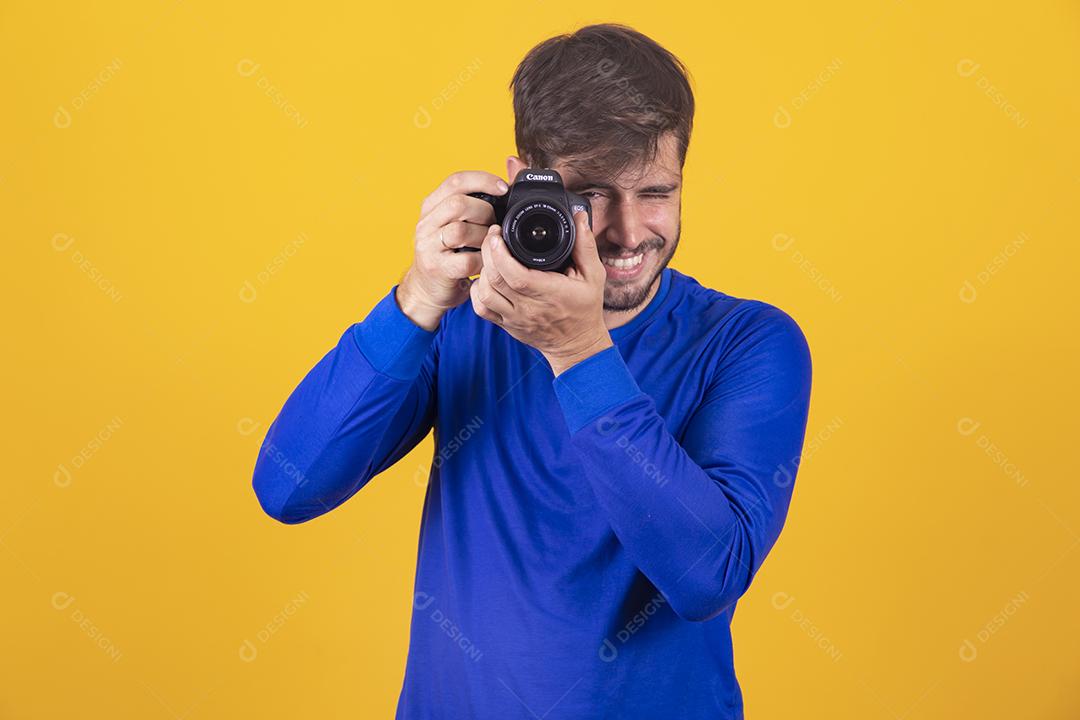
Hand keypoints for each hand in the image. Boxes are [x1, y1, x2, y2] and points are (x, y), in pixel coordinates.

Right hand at [397, 171, 507, 329]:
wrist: (427, 289)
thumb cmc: (450, 254)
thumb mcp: (455, 224)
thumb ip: (473, 205)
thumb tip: (506, 185)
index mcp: (431, 206)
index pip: (455, 181)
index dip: (482, 180)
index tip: (504, 187)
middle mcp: (426, 224)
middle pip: (458, 204)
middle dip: (485, 212)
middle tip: (494, 224)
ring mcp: (428, 247)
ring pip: (460, 231)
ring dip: (484, 237)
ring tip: (489, 244)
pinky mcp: (437, 269)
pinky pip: (467, 260)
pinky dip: (483, 260)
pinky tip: (486, 262)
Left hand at [470, 209, 612, 374]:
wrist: (577, 345)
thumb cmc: (585, 309)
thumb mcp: (593, 276)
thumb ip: (585, 246)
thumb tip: (579, 217)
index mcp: (549, 293)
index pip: (516, 274)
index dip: (500, 253)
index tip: (498, 233)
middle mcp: (528, 308)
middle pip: (494, 279)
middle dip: (487, 252)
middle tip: (492, 236)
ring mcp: (514, 318)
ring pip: (484, 293)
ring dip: (482, 271)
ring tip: (490, 257)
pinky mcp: (506, 325)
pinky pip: (481, 309)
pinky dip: (477, 291)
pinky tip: (485, 279)